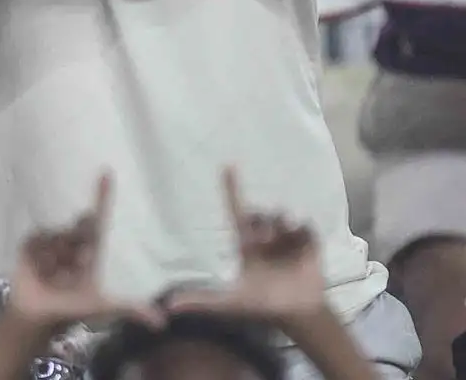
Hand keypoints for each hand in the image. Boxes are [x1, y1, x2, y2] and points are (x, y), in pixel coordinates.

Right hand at [9, 173, 163, 329]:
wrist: (36, 313)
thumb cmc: (71, 308)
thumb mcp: (102, 306)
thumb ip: (129, 309)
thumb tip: (162, 322)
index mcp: (92, 251)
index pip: (99, 220)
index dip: (103, 197)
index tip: (107, 174)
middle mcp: (73, 241)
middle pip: (79, 227)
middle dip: (78, 244)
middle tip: (73, 266)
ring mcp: (52, 239)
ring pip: (59, 235)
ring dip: (58, 258)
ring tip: (54, 275)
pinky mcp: (31, 241)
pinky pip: (39, 239)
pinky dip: (41, 256)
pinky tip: (39, 269)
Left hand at [166, 168, 326, 326]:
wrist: (296, 313)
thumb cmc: (262, 305)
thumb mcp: (230, 302)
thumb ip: (201, 301)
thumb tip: (168, 306)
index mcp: (245, 243)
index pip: (236, 208)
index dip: (232, 186)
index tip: (228, 163)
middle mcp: (264, 236)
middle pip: (259, 212)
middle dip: (261, 221)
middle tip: (264, 239)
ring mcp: (287, 238)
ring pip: (281, 214)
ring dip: (282, 226)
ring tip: (284, 244)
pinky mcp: (308, 242)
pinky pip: (305, 225)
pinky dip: (303, 233)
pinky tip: (302, 247)